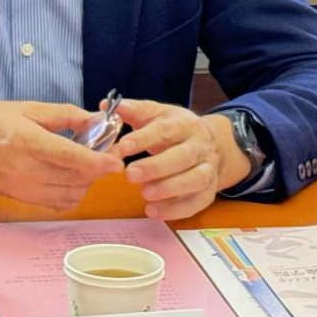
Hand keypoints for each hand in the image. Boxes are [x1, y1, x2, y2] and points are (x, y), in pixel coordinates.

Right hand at [0, 101, 123, 210]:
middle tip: (104, 151)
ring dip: (87, 182)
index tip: (117, 161)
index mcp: (26, 141)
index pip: (71, 158)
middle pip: (76, 179)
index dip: (99, 162)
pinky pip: (58, 203)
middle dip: (97, 169)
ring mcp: (23, 189)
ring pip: (71, 194)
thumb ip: (64, 115)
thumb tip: (95, 120)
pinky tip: (70, 175)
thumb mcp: (26, 108)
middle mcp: (25, 170)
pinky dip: (73, 192)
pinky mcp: (22, 199)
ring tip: (85, 162)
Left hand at [112, 99, 250, 219]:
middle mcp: (200, 146)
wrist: (212, 145)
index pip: (165, 130)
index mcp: (184, 124)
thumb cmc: (175, 130)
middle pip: (183, 156)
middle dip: (156, 167)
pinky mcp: (207, 192)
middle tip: (130, 174)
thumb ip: (132, 111)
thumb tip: (104, 105)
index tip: (123, 147)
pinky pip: (195, 203)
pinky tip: (153, 211)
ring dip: (169, 189)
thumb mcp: (157, 115)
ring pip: (194, 180)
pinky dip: (175, 210)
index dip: (144, 139)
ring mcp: (207, 169)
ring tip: (144, 194)